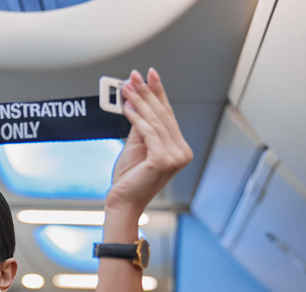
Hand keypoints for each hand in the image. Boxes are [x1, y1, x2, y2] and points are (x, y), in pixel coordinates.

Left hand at [106, 68, 192, 214]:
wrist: (123, 203)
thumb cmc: (129, 181)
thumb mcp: (136, 147)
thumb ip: (141, 127)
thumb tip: (138, 102)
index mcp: (179, 150)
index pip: (167, 115)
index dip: (158, 93)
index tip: (150, 75)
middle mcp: (182, 153)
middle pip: (162, 115)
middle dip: (147, 93)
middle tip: (135, 75)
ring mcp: (175, 157)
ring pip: (154, 122)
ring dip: (139, 102)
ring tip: (127, 87)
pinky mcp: (163, 160)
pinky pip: (148, 132)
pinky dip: (136, 118)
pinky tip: (127, 106)